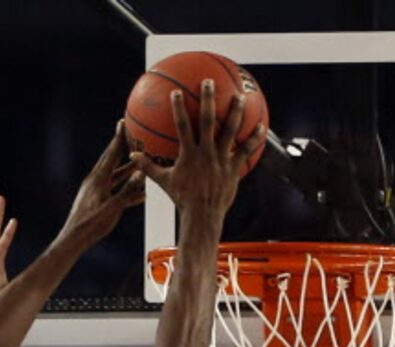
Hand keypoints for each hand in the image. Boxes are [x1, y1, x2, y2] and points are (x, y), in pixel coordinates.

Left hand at [63, 123, 146, 243]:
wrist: (73, 240)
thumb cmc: (91, 225)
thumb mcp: (112, 208)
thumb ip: (127, 191)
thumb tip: (141, 173)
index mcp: (98, 180)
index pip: (111, 154)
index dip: (119, 138)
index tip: (123, 122)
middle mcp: (95, 181)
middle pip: (112, 160)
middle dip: (122, 147)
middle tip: (131, 135)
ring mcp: (94, 191)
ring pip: (114, 176)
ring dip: (127, 169)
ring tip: (138, 162)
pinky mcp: (95, 201)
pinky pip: (113, 191)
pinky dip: (125, 189)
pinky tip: (138, 194)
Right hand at [128, 80, 264, 220]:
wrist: (202, 216)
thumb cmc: (182, 199)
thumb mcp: (164, 182)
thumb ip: (149, 167)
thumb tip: (132, 157)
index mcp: (188, 155)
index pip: (181, 127)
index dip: (178, 109)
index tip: (176, 92)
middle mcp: (205, 153)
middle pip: (207, 121)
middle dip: (208, 100)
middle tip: (209, 82)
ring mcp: (221, 160)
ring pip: (229, 131)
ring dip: (235, 112)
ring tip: (239, 96)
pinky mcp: (233, 169)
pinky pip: (245, 150)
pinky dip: (254, 138)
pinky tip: (262, 126)